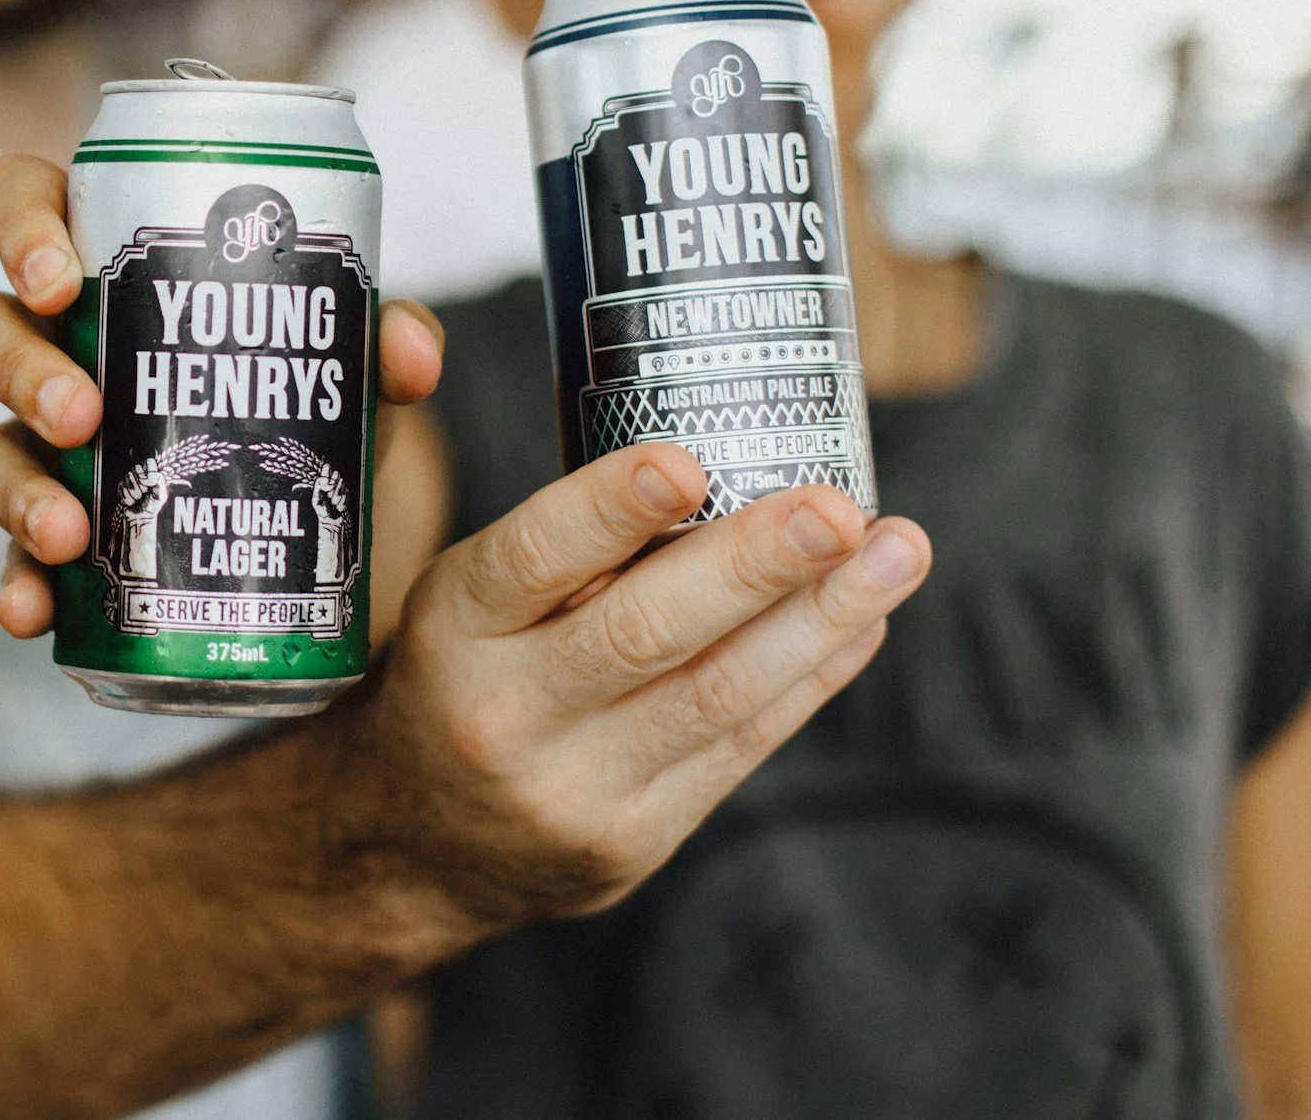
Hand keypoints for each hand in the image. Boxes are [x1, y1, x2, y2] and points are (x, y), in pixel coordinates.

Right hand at [0, 154, 444, 636]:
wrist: (305, 520)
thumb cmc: (292, 390)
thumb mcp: (338, 360)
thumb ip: (377, 339)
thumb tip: (407, 352)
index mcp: (107, 265)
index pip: (23, 201)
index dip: (19, 227)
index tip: (59, 279)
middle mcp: (55, 345)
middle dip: (18, 369)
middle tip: (83, 415)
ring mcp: (41, 441)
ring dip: (16, 486)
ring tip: (68, 530)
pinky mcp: (53, 529)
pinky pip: (9, 551)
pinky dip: (16, 582)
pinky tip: (34, 609)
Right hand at [353, 442, 929, 929]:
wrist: (414, 847)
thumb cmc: (459, 681)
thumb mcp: (466, 602)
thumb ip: (567, 554)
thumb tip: (723, 475)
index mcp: (453, 627)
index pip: (531, 558)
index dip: (608, 510)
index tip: (684, 461)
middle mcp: (505, 712)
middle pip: (642, 634)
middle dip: (754, 566)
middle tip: (838, 510)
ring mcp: (572, 789)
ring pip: (714, 697)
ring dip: (819, 620)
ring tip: (896, 555)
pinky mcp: (631, 843)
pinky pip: (738, 751)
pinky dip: (808, 679)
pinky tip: (861, 623)